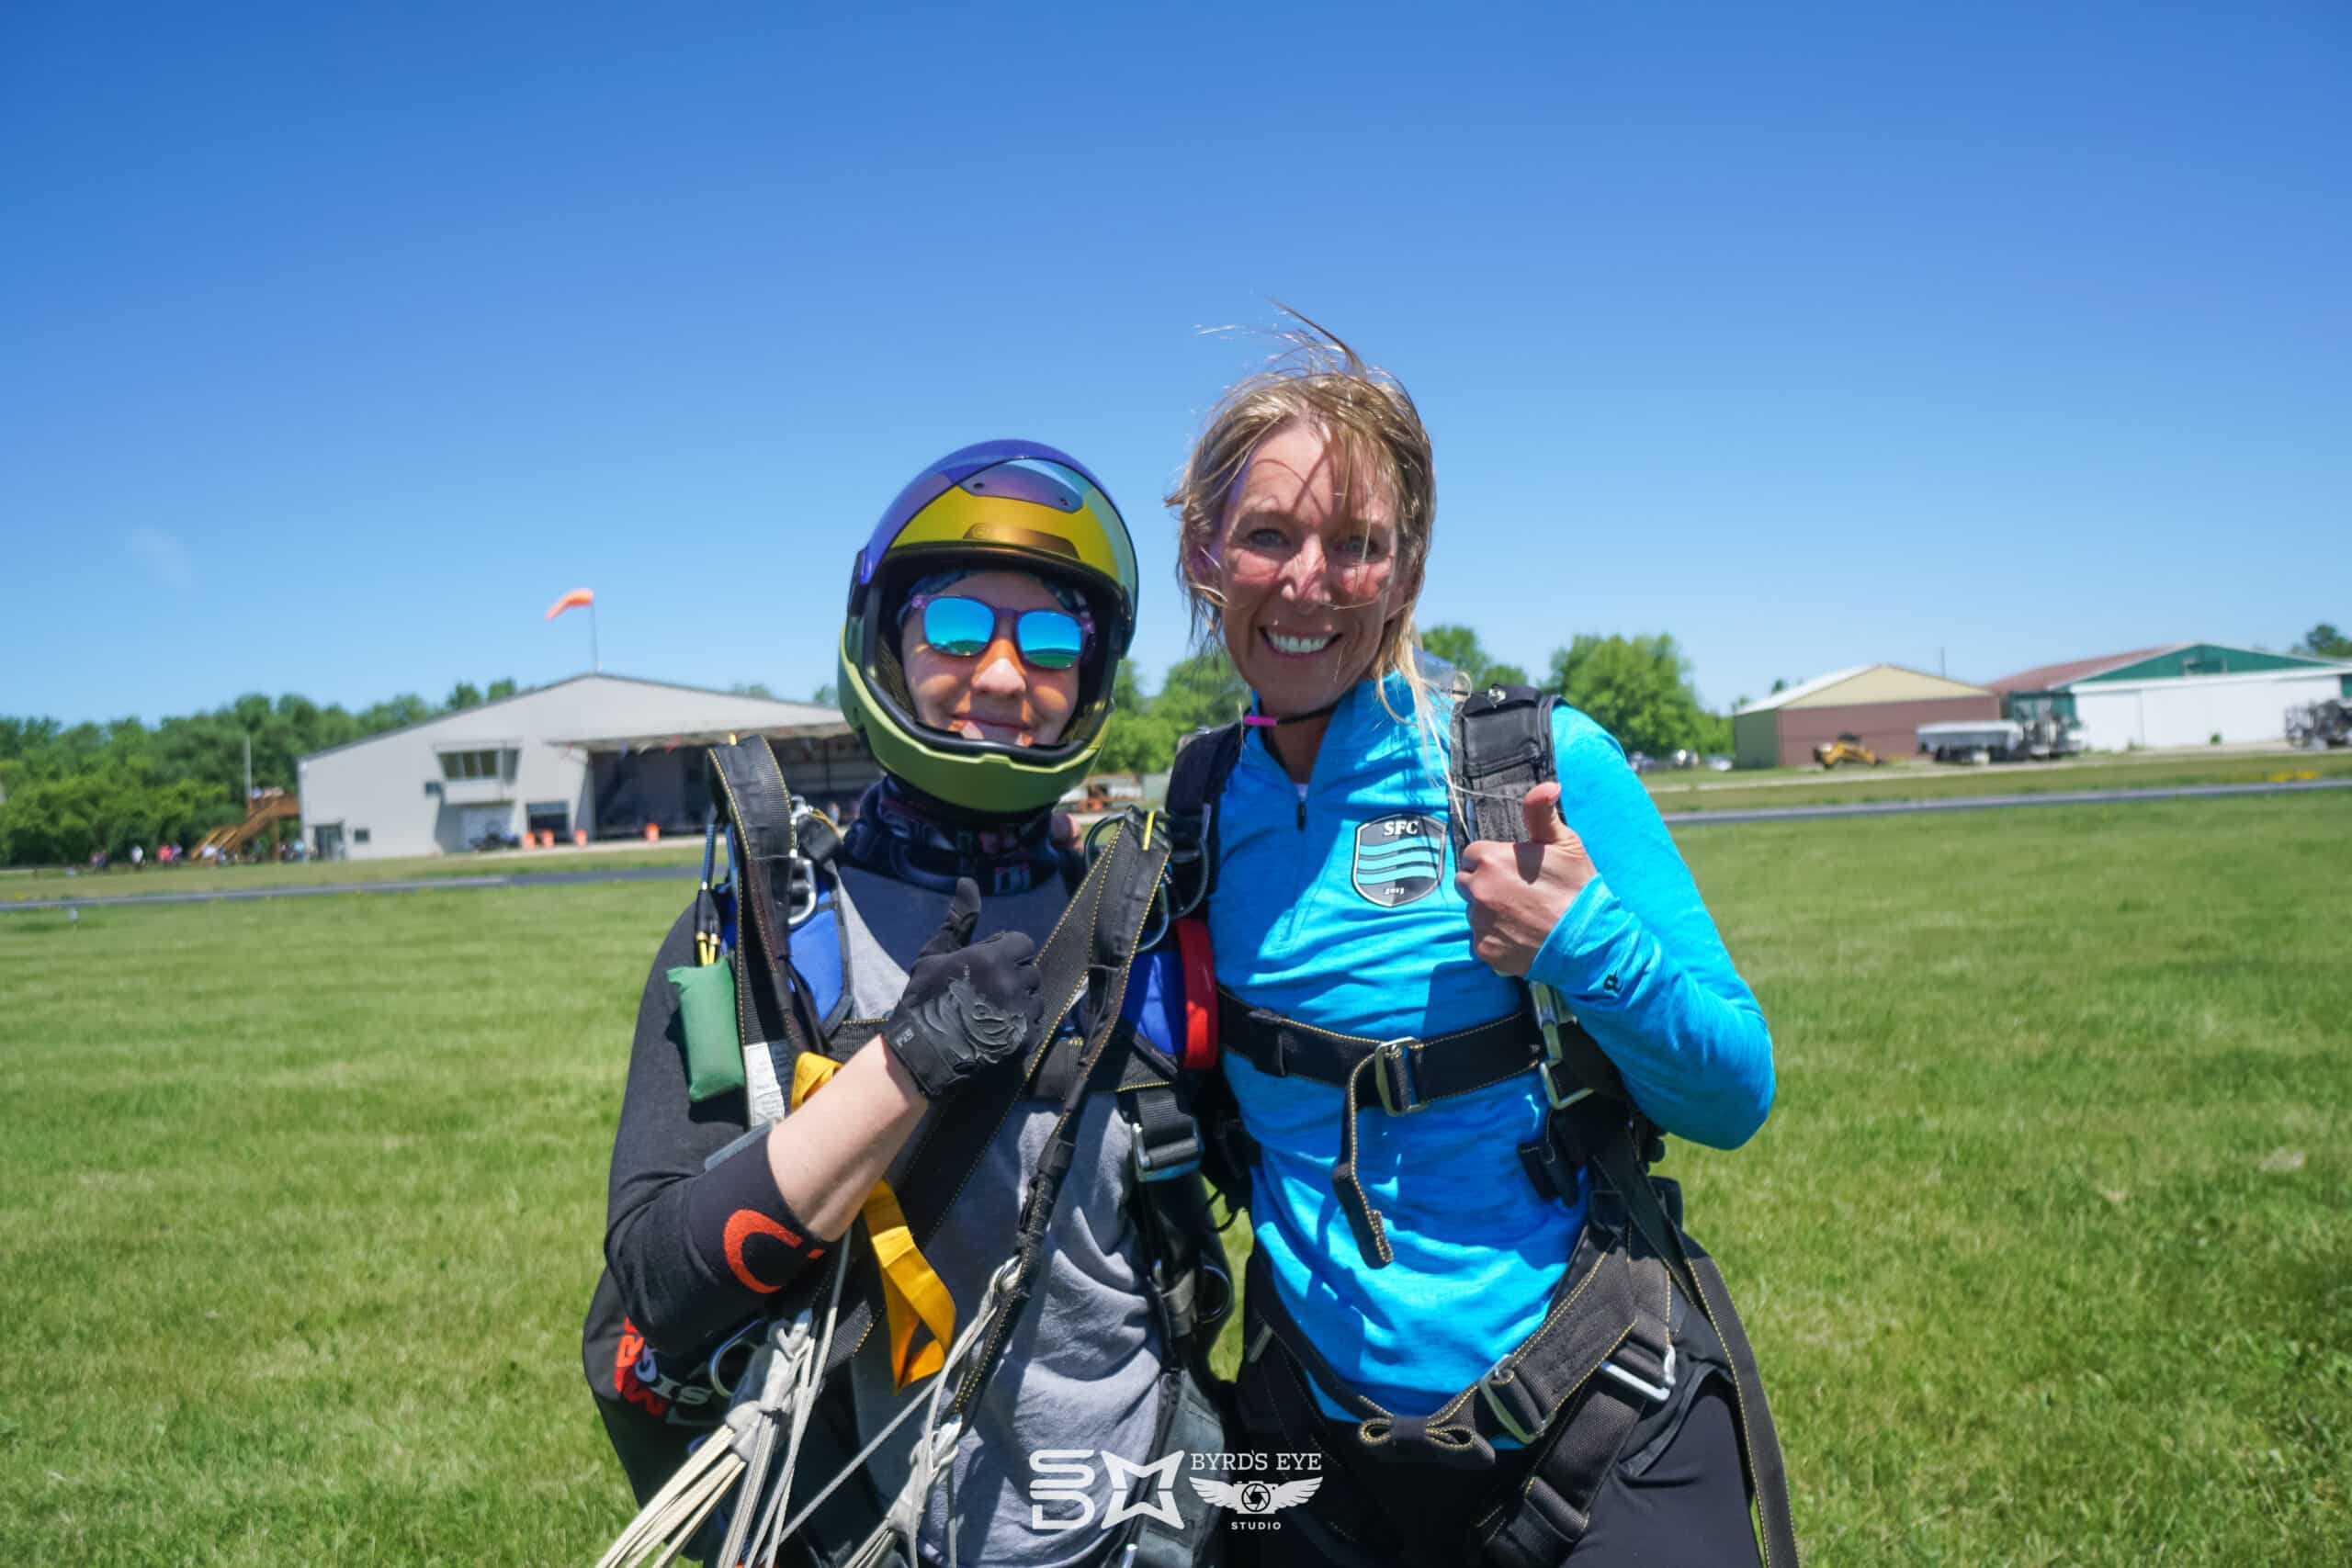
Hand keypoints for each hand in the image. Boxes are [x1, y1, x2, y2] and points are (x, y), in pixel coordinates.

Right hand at [881, 878, 1045, 1098]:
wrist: (922, 1051)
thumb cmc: (924, 1000)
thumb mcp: (935, 955)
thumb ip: (959, 920)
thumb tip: (967, 882)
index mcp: (991, 958)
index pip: (1023, 943)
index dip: (1007, 953)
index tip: (989, 966)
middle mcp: (1011, 982)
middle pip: (1030, 970)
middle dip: (1013, 977)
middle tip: (988, 992)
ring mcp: (1019, 1013)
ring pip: (1035, 998)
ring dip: (1020, 1003)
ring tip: (992, 1013)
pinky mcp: (1025, 1040)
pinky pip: (1036, 1024)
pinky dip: (1021, 1027)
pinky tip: (997, 1030)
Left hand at [1455, 783, 1597, 977]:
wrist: (1589, 940)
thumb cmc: (1577, 887)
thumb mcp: (1564, 843)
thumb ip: (1542, 812)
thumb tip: (1547, 785)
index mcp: (1490, 859)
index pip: (1474, 854)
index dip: (1494, 861)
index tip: (1514, 871)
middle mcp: (1477, 890)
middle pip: (1466, 883)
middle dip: (1485, 885)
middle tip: (1517, 894)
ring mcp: (1479, 922)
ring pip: (1474, 913)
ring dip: (1489, 913)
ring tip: (1522, 917)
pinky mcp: (1484, 950)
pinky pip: (1482, 941)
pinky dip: (1496, 940)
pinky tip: (1521, 937)